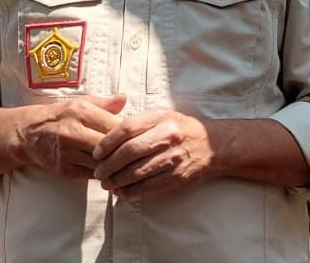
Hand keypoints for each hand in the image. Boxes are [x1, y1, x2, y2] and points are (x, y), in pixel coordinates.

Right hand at [19, 95, 126, 179]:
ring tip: (126, 164)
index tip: (137, 136)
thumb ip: (104, 104)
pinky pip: (90, 175)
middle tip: (135, 154)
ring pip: (100, 163)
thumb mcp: (80, 103)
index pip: (114, 125)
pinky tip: (111, 172)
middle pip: (108, 146)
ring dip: (115, 165)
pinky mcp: (64, 170)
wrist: (30, 133)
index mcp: (80, 111)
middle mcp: (72, 131)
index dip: (128, 133)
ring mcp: (67, 153)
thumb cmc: (60, 116)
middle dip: (123, 151)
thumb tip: (125, 99)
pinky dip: (103, 174)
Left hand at [91, 109, 216, 197]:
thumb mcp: (162, 116)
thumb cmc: (181, 128)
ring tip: (106, 183)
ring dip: (117, 180)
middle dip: (109, 164)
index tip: (96, 152)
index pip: (127, 128)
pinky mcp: (177, 176)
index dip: (108, 141)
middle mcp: (167, 136)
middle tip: (98, 172)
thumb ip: (138, 122)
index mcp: (160, 118)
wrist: (213, 145)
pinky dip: (132, 191)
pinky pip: (149, 186)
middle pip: (130, 151)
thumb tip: (108, 136)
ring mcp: (173, 157)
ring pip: (138, 171)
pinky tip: (122, 193)